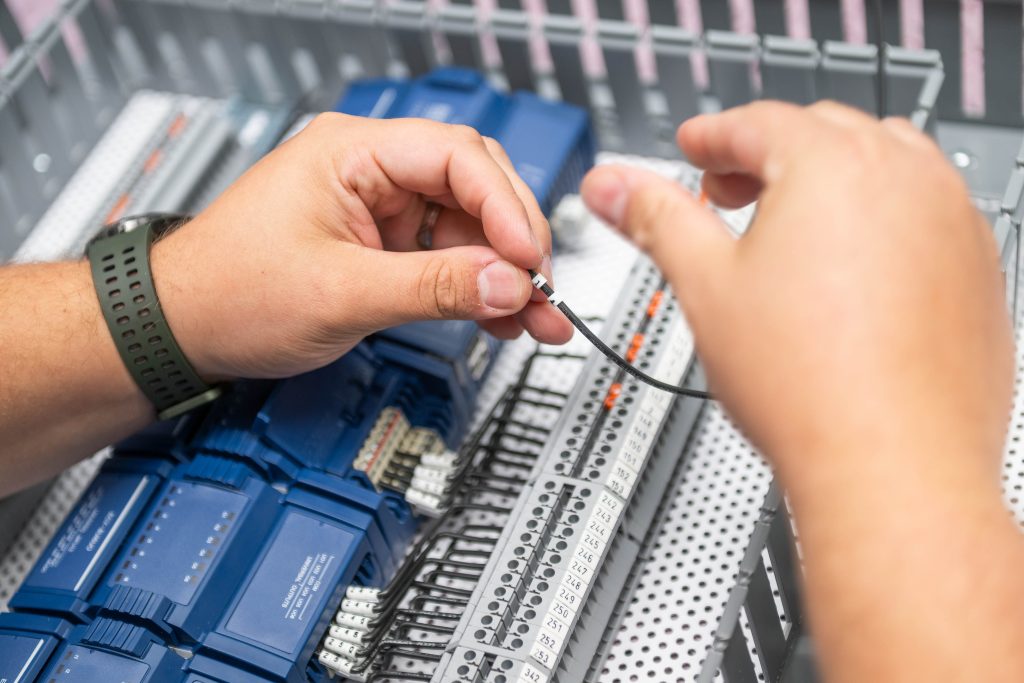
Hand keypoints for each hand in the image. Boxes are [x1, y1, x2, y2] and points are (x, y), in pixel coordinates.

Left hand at [152, 114, 571, 379]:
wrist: (182, 327)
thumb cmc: (229, 292)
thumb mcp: (341, 294)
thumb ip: (433, 288)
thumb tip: (508, 283)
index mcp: (350, 151)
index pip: (457, 157)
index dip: (506, 207)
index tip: (531, 259)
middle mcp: (370, 170)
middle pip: (473, 188)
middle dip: (515, 242)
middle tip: (543, 290)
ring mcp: (379, 208)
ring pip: (467, 228)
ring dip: (504, 274)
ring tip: (536, 318)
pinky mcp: (382, 244)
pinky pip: (446, 257)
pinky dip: (476, 288)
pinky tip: (501, 317)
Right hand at [581, 101, 1012, 486]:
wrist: (892, 467)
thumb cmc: (809, 386)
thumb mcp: (705, 285)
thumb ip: (655, 219)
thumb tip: (613, 185)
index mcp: (834, 166)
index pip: (758, 124)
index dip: (711, 139)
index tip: (694, 150)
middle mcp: (907, 179)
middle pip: (822, 135)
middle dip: (766, 157)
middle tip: (726, 195)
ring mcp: (951, 222)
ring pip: (882, 170)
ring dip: (827, 183)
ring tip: (787, 233)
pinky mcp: (976, 269)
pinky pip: (922, 216)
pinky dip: (878, 223)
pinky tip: (847, 274)